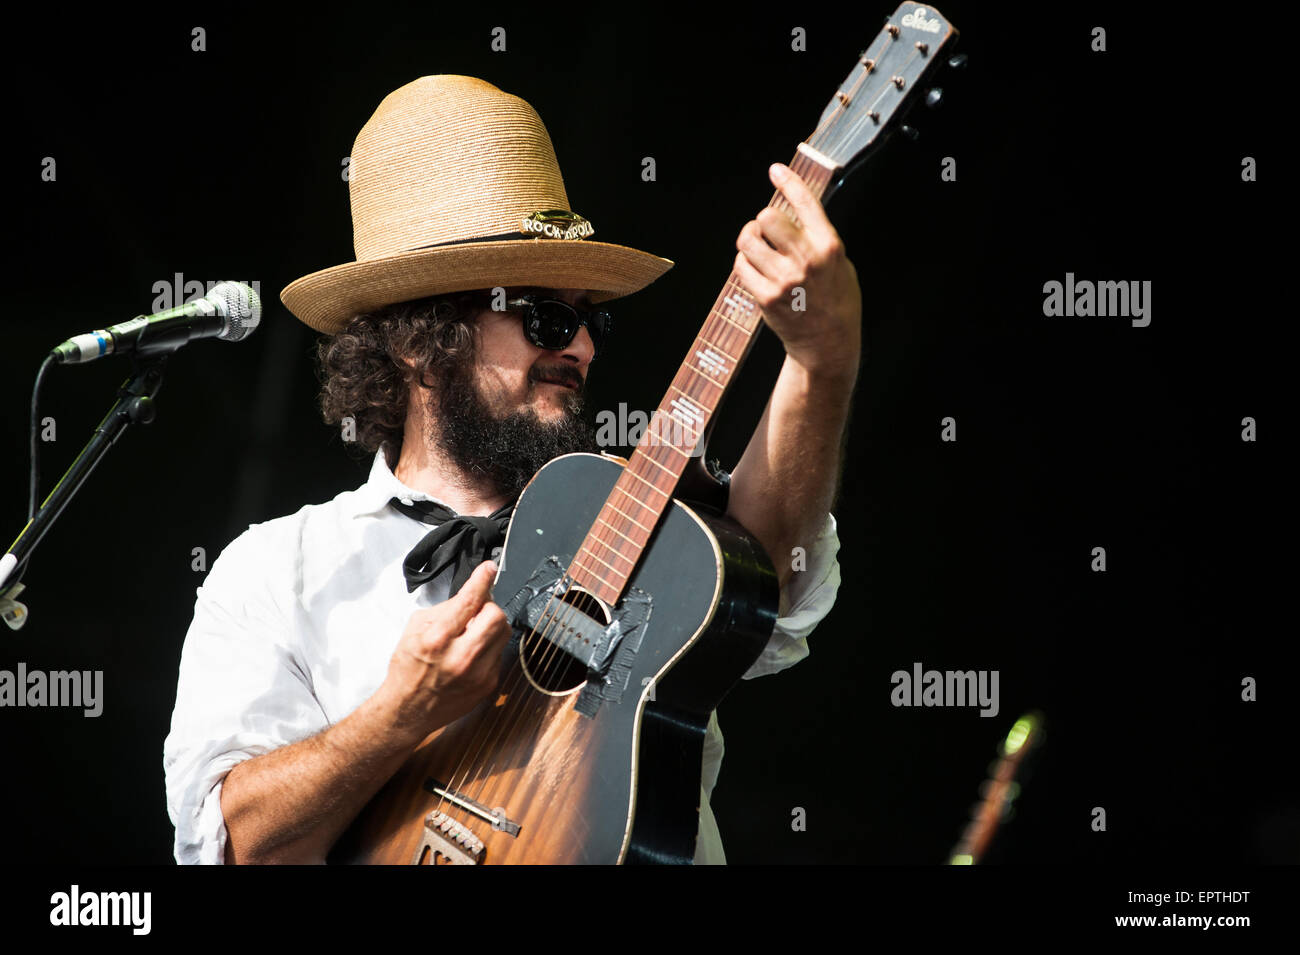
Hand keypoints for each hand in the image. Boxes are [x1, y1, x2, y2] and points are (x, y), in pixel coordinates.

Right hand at [378, 560, 512, 740]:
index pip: (469, 601)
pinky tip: (471, 653)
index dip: (482, 580)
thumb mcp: (415, 629)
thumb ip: (445, 609)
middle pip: (496, 616)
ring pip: (504, 633)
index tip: (489, 568)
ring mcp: (478, 673)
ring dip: (491, 625)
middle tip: (475, 610)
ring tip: (472, 632)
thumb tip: (471, 595)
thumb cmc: (408, 668)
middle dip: (488, 606)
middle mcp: (460, 657)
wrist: (409, 710)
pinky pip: (499, 652)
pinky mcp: (488, 684)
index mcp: (437, 639)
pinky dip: (489, 646)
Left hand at [733, 162, 861, 379]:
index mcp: (829, 247)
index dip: (787, 181)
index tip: (775, 171)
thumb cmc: (836, 302)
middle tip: (765, 229)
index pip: (806, 203)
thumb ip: (820, 238)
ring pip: (748, 240)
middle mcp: (806, 260)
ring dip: (749, 239)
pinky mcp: (766, 297)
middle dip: (763, 220)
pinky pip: (741, 266)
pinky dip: (743, 262)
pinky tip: (753, 267)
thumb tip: (796, 211)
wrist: (828, 344)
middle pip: (768, 217)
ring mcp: (784, 280)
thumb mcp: (841, 265)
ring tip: (756, 247)